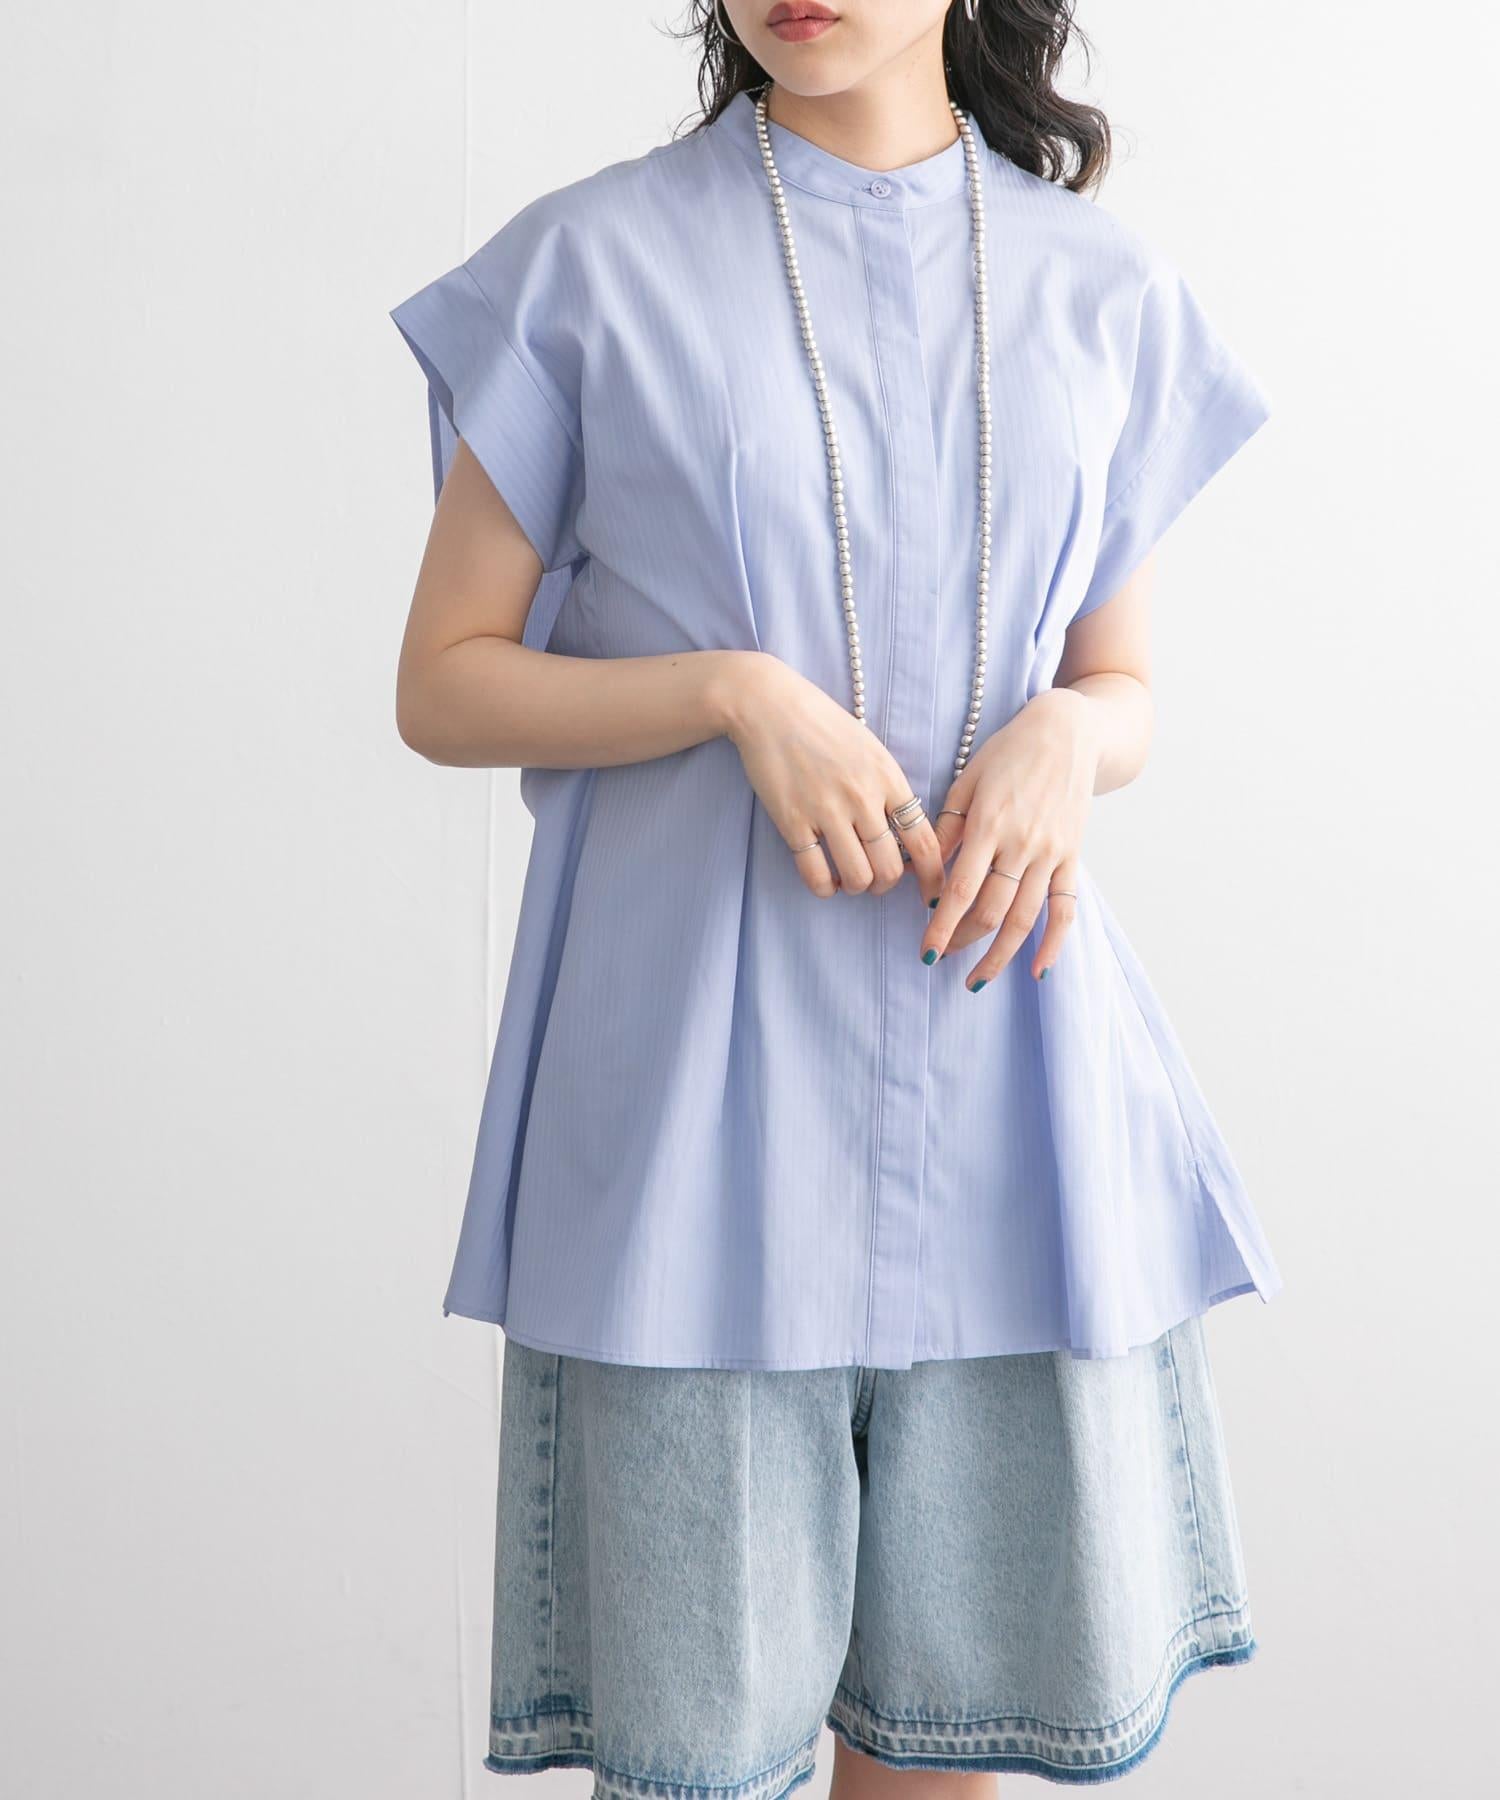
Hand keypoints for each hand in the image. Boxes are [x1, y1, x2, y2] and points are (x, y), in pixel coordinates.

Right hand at [720, 653, 945, 900]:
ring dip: (857, 887)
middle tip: (877, 880)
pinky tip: (825, 881)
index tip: (931, 889)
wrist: (770, 706)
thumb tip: (905, 834)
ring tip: (849, 878)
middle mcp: (862, 798)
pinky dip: (825, 888)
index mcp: (888, 778)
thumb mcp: (871, 749)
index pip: (924, 840)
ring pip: (857, 877)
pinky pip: (816, 874)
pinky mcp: (792, 821)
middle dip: (887, 885)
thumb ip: (889, 789)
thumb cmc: (822, 725)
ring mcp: (826, 811)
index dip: (932, 875)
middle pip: (891, 868)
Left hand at [920, 687, 1099, 985]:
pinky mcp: (1072, 858)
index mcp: (989, 825)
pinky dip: (1054, 943)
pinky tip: (1037, 971)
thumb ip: (946, 828)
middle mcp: (1022, 845)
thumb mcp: (967, 781)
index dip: (942, 926)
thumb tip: (926, 875)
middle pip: (991, 911)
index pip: (961, 889)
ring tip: (977, 979)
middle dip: (963, 942)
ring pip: (1025, 919)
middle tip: (941, 957)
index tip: (926, 951)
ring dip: (1000, 955)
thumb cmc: (1007, 753)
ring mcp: (1051, 854)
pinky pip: (1066, 909)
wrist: (1068, 732)